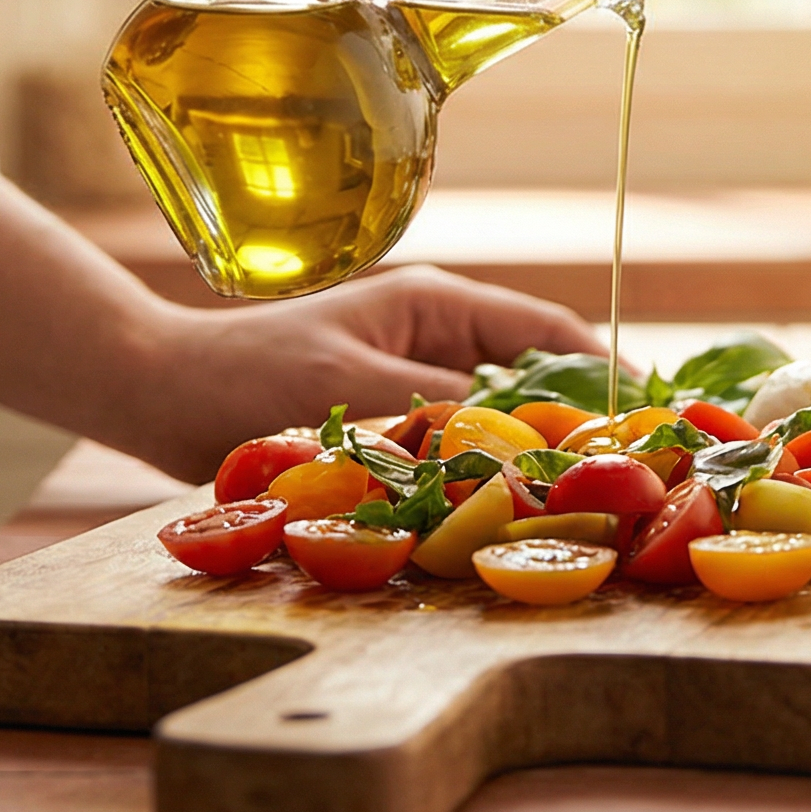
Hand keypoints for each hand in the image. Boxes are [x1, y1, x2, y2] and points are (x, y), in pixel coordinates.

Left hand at [127, 266, 608, 480]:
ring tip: (579, 499)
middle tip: (627, 473)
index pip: (546, 332)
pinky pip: (456, 440)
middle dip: (577, 422)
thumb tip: (523, 446)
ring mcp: (413, 372)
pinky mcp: (389, 413)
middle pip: (532, 375)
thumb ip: (443, 418)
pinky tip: (501, 509)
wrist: (160, 392)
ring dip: (528, 451)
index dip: (604, 374)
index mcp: (436, 302)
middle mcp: (434, 332)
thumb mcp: (359, 395)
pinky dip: (481, 469)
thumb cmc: (249, 378)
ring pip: (496, 414)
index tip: (649, 417)